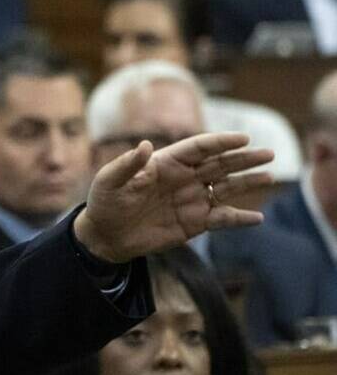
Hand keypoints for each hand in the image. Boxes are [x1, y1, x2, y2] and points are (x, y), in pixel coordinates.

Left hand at [73, 132, 272, 262]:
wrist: (105, 235)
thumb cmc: (105, 202)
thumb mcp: (109, 180)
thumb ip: (127, 164)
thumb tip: (144, 145)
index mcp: (165, 163)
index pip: (198, 148)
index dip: (220, 142)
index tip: (243, 138)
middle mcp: (183, 178)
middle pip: (219, 164)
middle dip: (243, 158)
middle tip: (269, 153)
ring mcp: (191, 200)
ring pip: (226, 188)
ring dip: (247, 183)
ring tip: (269, 177)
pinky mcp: (194, 223)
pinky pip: (221, 218)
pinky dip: (239, 218)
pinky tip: (257, 218)